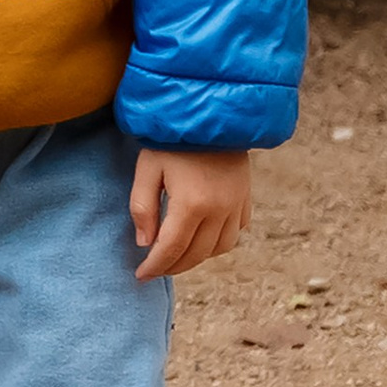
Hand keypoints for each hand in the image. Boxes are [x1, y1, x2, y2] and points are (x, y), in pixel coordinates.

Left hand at [129, 147, 251, 279]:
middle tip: (155, 269)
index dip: (154, 267)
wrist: (211, 109)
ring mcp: (236, 204)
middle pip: (196, 255)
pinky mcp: (245, 197)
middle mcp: (218, 210)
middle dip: (173, 267)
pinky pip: (235, 232)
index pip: (171, 249)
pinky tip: (203, 237)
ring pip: (220, 248)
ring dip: (198, 258)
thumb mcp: (147, 168)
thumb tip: (145, 244)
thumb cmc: (172, 137)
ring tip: (178, 255)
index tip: (140, 276)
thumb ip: (142, 208)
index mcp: (191, 203)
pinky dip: (219, 242)